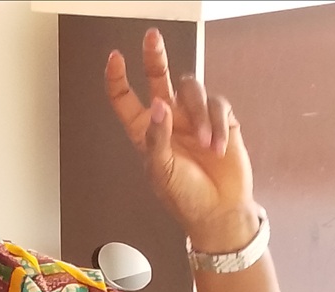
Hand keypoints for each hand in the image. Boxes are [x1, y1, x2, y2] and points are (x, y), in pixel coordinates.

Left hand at [105, 28, 260, 252]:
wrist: (219, 210)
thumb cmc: (185, 197)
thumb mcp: (162, 171)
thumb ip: (157, 138)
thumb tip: (158, 105)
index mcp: (146, 133)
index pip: (126, 100)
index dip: (118, 79)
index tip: (115, 59)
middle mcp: (168, 120)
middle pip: (158, 78)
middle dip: (154, 57)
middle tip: (152, 38)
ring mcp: (194, 118)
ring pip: (192, 89)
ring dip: (200, 115)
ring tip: (207, 146)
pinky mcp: (219, 120)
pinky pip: (217, 105)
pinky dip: (218, 125)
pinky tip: (218, 147)